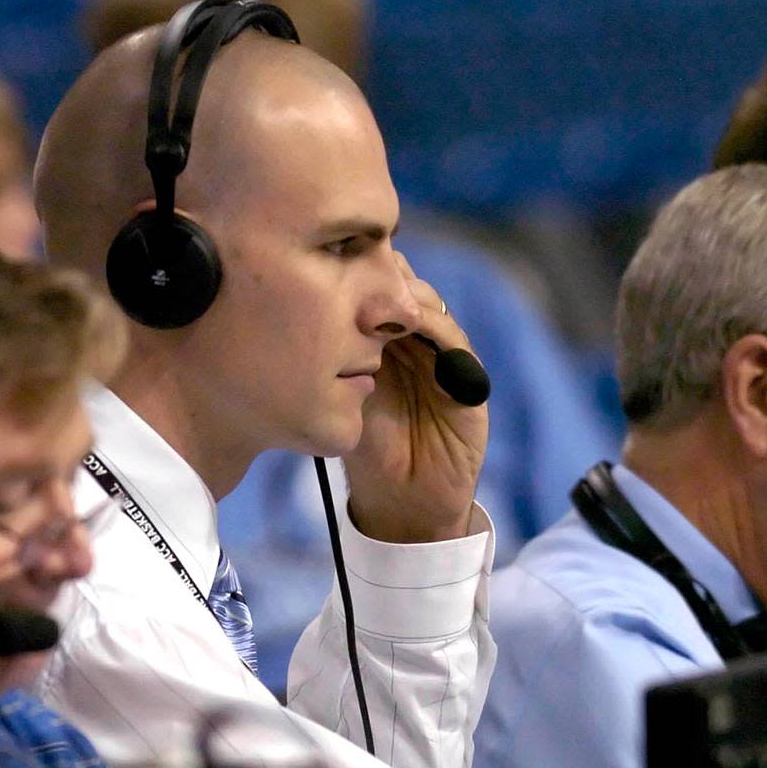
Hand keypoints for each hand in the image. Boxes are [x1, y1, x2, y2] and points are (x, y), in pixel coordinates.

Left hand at [343, 251, 488, 542]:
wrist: (403, 504)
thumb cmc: (368, 453)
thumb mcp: (343, 399)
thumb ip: (334, 359)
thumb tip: (297, 311)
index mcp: (385, 344)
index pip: (375, 290)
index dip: (359, 273)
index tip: (332, 263)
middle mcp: (417, 344)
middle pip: (404, 289)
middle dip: (383, 275)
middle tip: (359, 269)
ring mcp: (445, 359)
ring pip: (430, 308)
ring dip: (407, 297)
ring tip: (382, 293)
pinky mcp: (469, 381)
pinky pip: (455, 344)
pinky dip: (434, 328)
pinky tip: (411, 321)